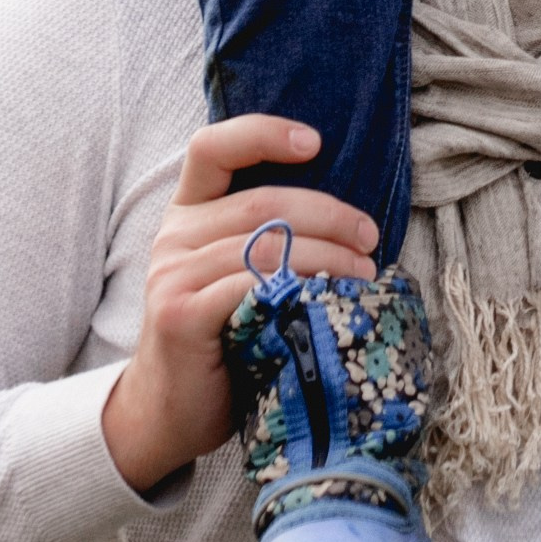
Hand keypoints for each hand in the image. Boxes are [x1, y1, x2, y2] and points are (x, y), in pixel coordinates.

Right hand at [101, 120, 378, 494]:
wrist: (171, 408)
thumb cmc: (224, 336)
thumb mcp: (239, 275)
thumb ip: (268, 238)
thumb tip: (353, 221)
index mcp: (188, 213)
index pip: (212, 148)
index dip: (263, 133)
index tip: (316, 142)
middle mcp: (174, 236)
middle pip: (263, 202)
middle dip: (329, 215)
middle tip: (370, 238)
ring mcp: (171, 274)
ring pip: (265, 247)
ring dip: (327, 258)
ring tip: (363, 274)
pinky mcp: (179, 314)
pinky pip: (249, 288)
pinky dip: (298, 290)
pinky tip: (326, 302)